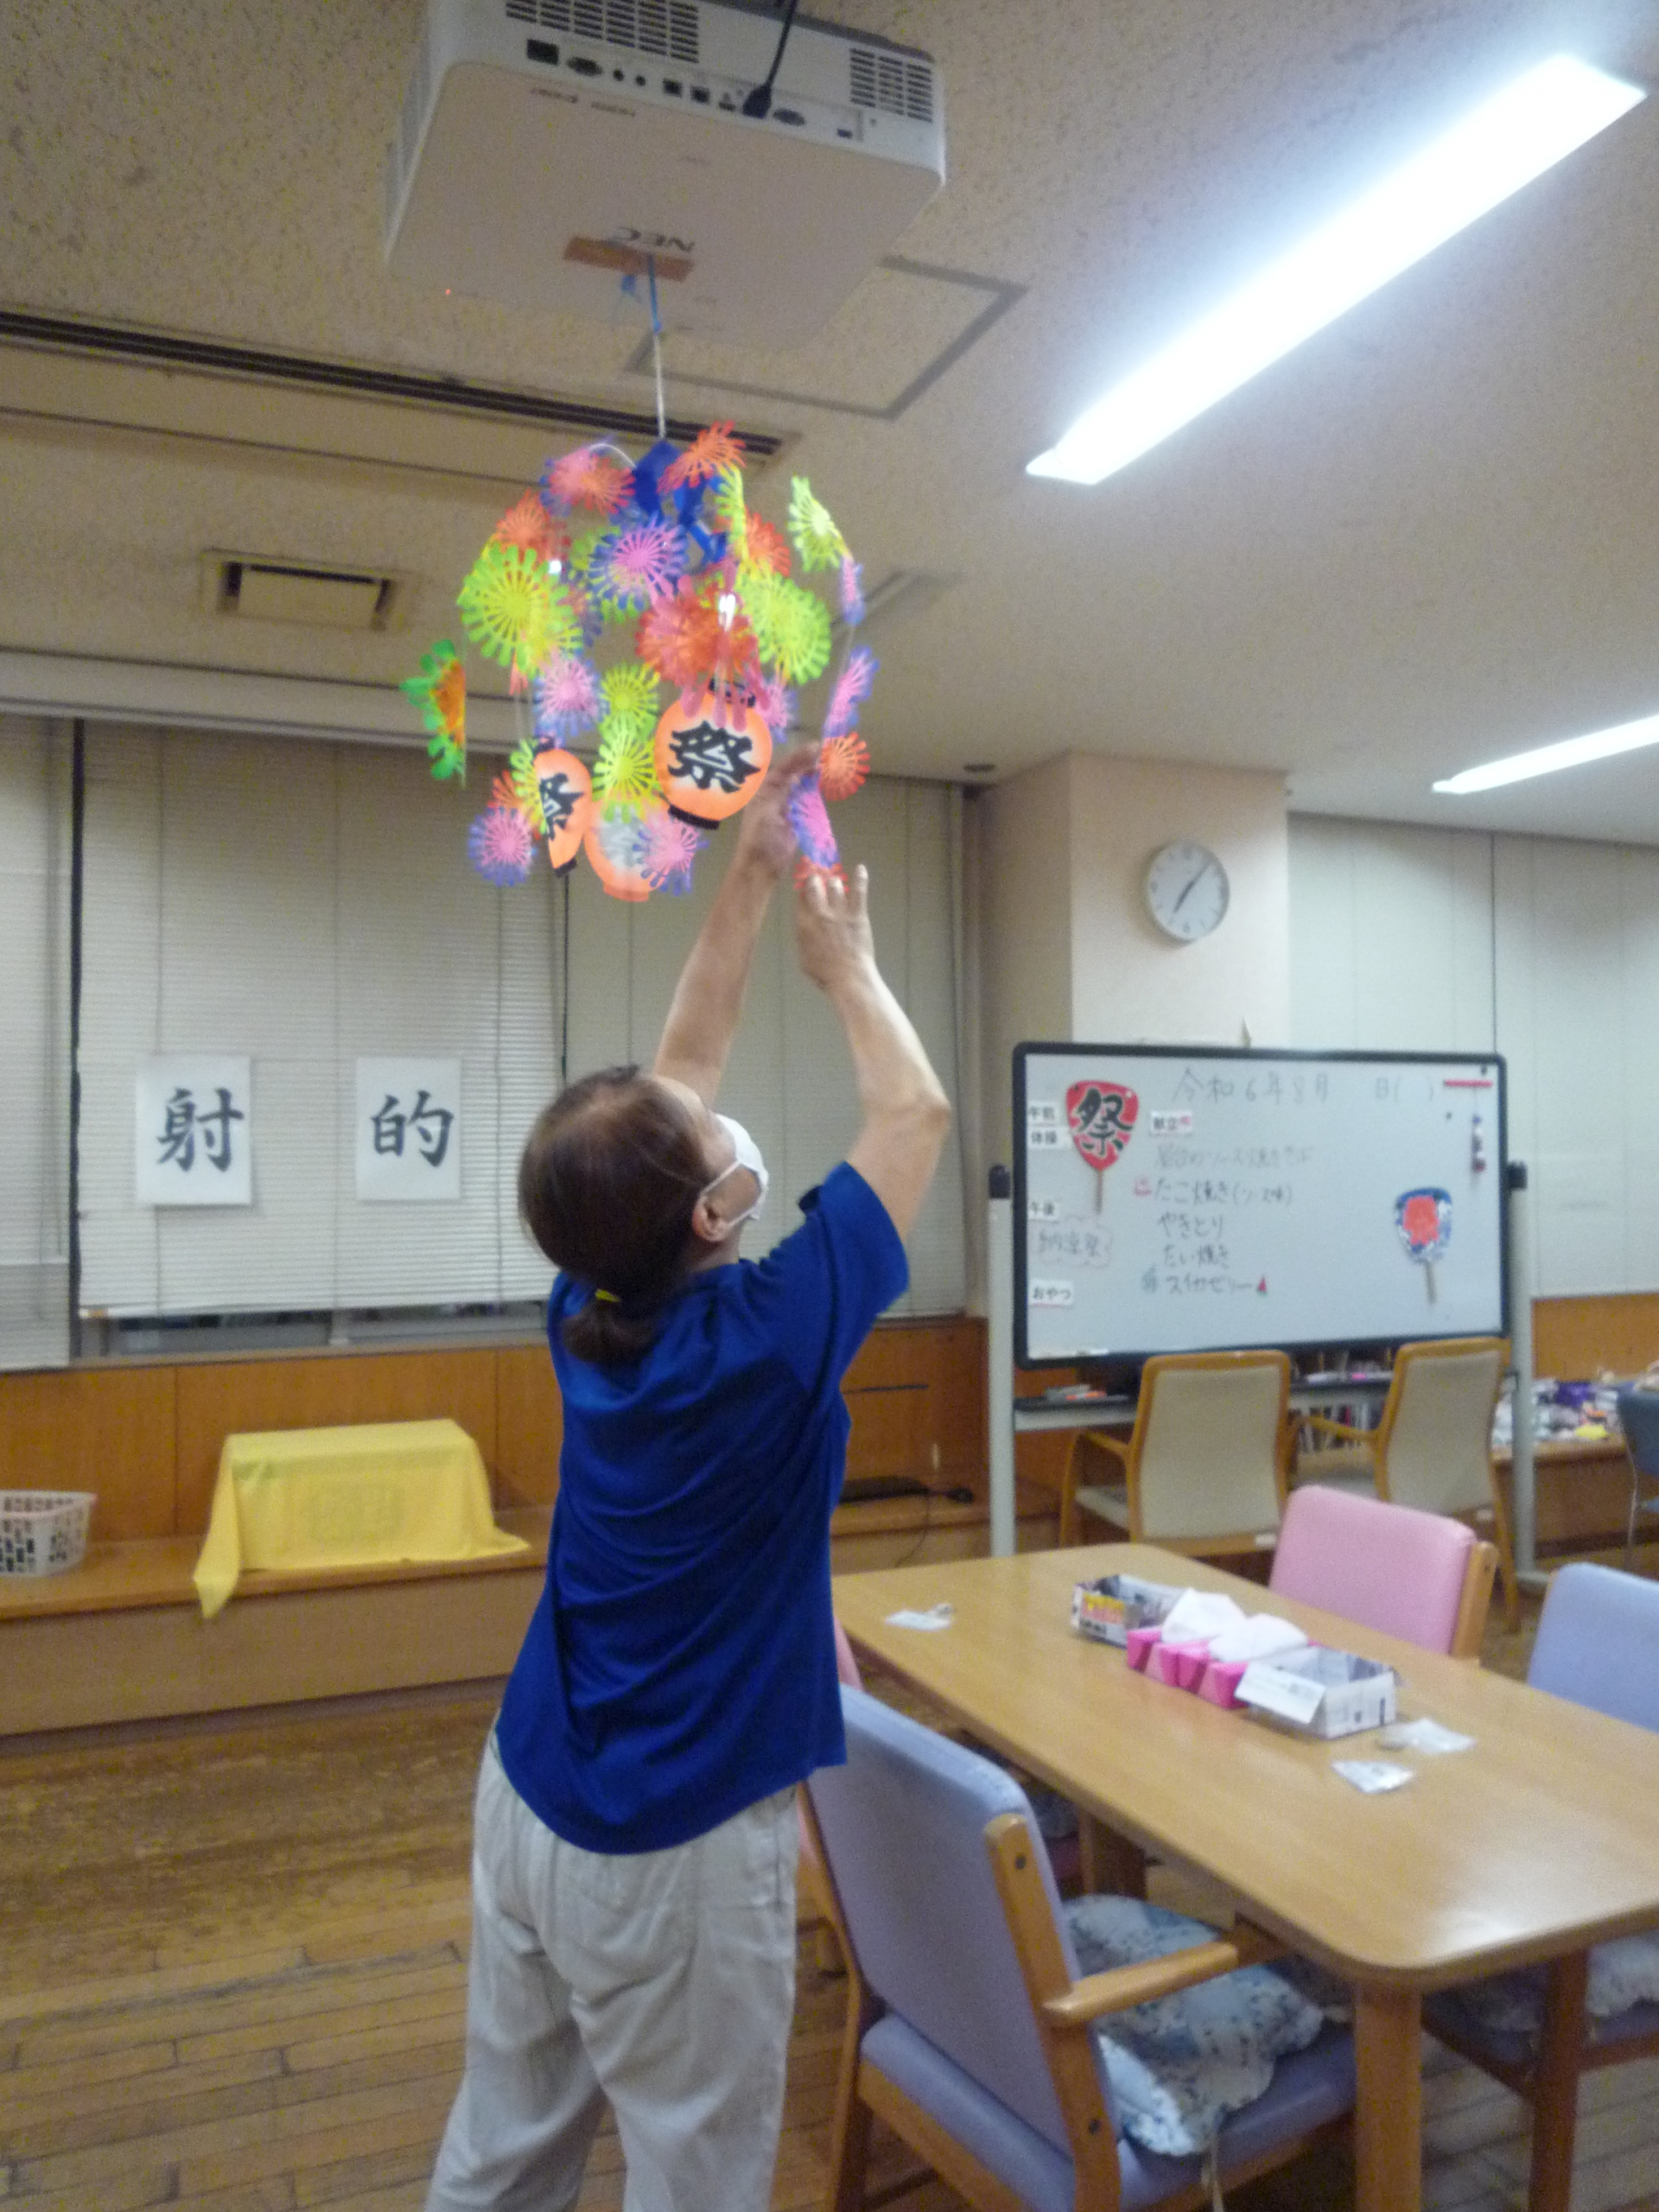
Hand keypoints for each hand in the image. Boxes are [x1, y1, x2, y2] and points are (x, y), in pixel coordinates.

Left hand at [734, 740, 818, 878]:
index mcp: (764, 791)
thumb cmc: (759, 838)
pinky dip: (815, 793)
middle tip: (825, 753)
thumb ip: (781, 792)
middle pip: (793, 774)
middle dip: (807, 763)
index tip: (815, 747)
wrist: (761, 866)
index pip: (783, 768)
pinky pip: (807, 802)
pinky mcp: (796, 819)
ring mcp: (786, 807)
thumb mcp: (767, 811)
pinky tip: (825, 785)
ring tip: (828, 765)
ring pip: (801, 785)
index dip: (799, 757)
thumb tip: (797, 774)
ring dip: (813, 775)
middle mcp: (775, 795)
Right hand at [795, 864, 877, 994]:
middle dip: (815, 875)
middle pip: (814, 885)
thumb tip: (803, 925)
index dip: (802, 885)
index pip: (800, 897)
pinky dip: (860, 878)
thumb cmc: (824, 973)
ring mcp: (839, 912)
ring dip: (834, 879)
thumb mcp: (803, 956)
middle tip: (817, 870)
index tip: (803, 878)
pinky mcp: (857, 914)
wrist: (848, 978)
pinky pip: (859, 891)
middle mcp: (819, 913)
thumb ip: (802, 937)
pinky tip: (860, 868)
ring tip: (834, 877)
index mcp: (803, 924)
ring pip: (834, 885)